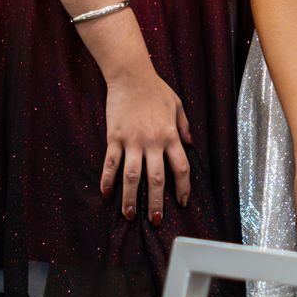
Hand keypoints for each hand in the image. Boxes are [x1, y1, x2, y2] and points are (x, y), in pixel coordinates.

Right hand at [100, 63, 192, 224]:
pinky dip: (107, 179)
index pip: (180, 167)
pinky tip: (106, 193)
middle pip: (156, 179)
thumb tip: (191, 144)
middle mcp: (152, 142)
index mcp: (170, 135)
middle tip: (155, 220)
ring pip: (132, 176)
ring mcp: (132, 141)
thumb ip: (184, 126)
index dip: (183, 187)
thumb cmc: (156, 89)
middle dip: (156, 202)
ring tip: (129, 215)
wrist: (131, 75)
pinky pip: (111, 163)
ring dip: (131, 198)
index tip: (182, 201)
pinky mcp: (114, 138)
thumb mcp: (177, 105)